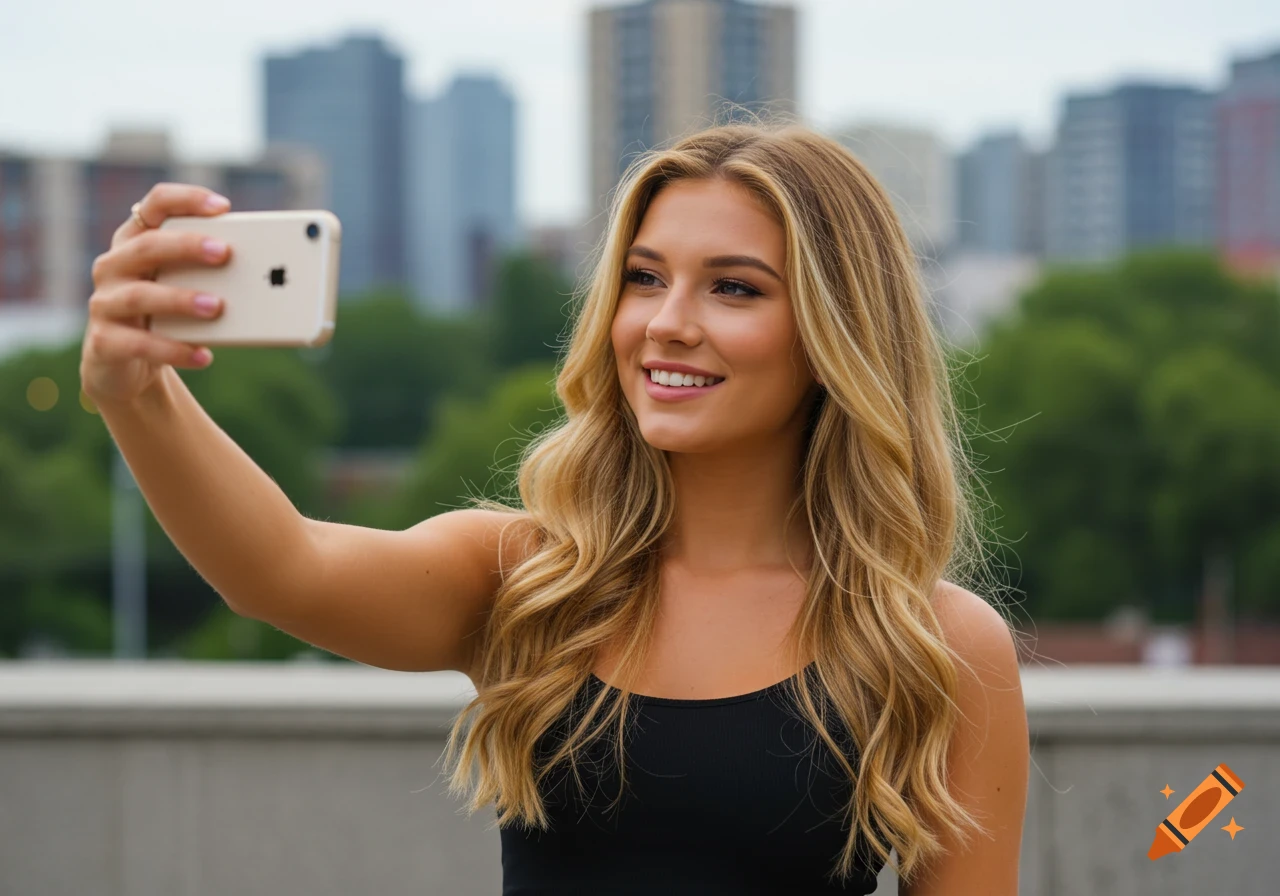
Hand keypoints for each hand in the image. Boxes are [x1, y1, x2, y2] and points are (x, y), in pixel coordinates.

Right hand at [80, 183, 232, 406]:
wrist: (129, 368)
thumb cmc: (167, 317)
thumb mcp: (185, 288)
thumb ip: (210, 273)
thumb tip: (267, 274)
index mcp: (136, 241)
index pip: (155, 206)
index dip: (186, 201)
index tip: (222, 207)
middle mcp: (114, 266)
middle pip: (147, 246)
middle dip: (187, 246)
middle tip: (225, 252)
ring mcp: (104, 303)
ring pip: (140, 295)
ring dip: (181, 299)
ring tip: (216, 307)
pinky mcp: (104, 342)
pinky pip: (139, 344)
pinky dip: (173, 350)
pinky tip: (203, 356)